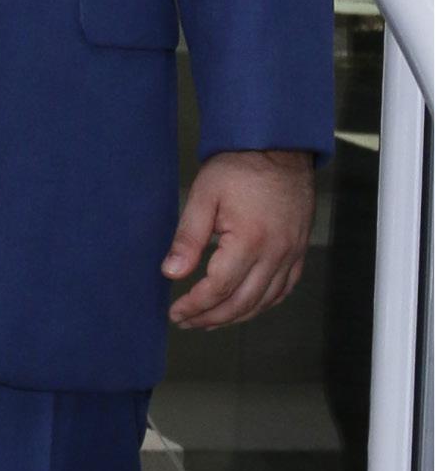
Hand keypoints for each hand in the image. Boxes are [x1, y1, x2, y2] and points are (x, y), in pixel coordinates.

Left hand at [163, 149, 315, 330]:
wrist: (278, 148)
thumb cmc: (240, 166)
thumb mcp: (204, 196)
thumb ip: (187, 238)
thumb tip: (172, 273)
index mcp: (250, 240)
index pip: (219, 287)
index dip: (195, 305)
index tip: (176, 311)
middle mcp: (276, 252)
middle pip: (242, 302)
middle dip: (211, 318)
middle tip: (187, 322)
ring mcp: (291, 254)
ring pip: (264, 301)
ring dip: (235, 316)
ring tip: (209, 321)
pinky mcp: (298, 251)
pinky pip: (283, 289)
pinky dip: (262, 304)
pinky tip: (244, 307)